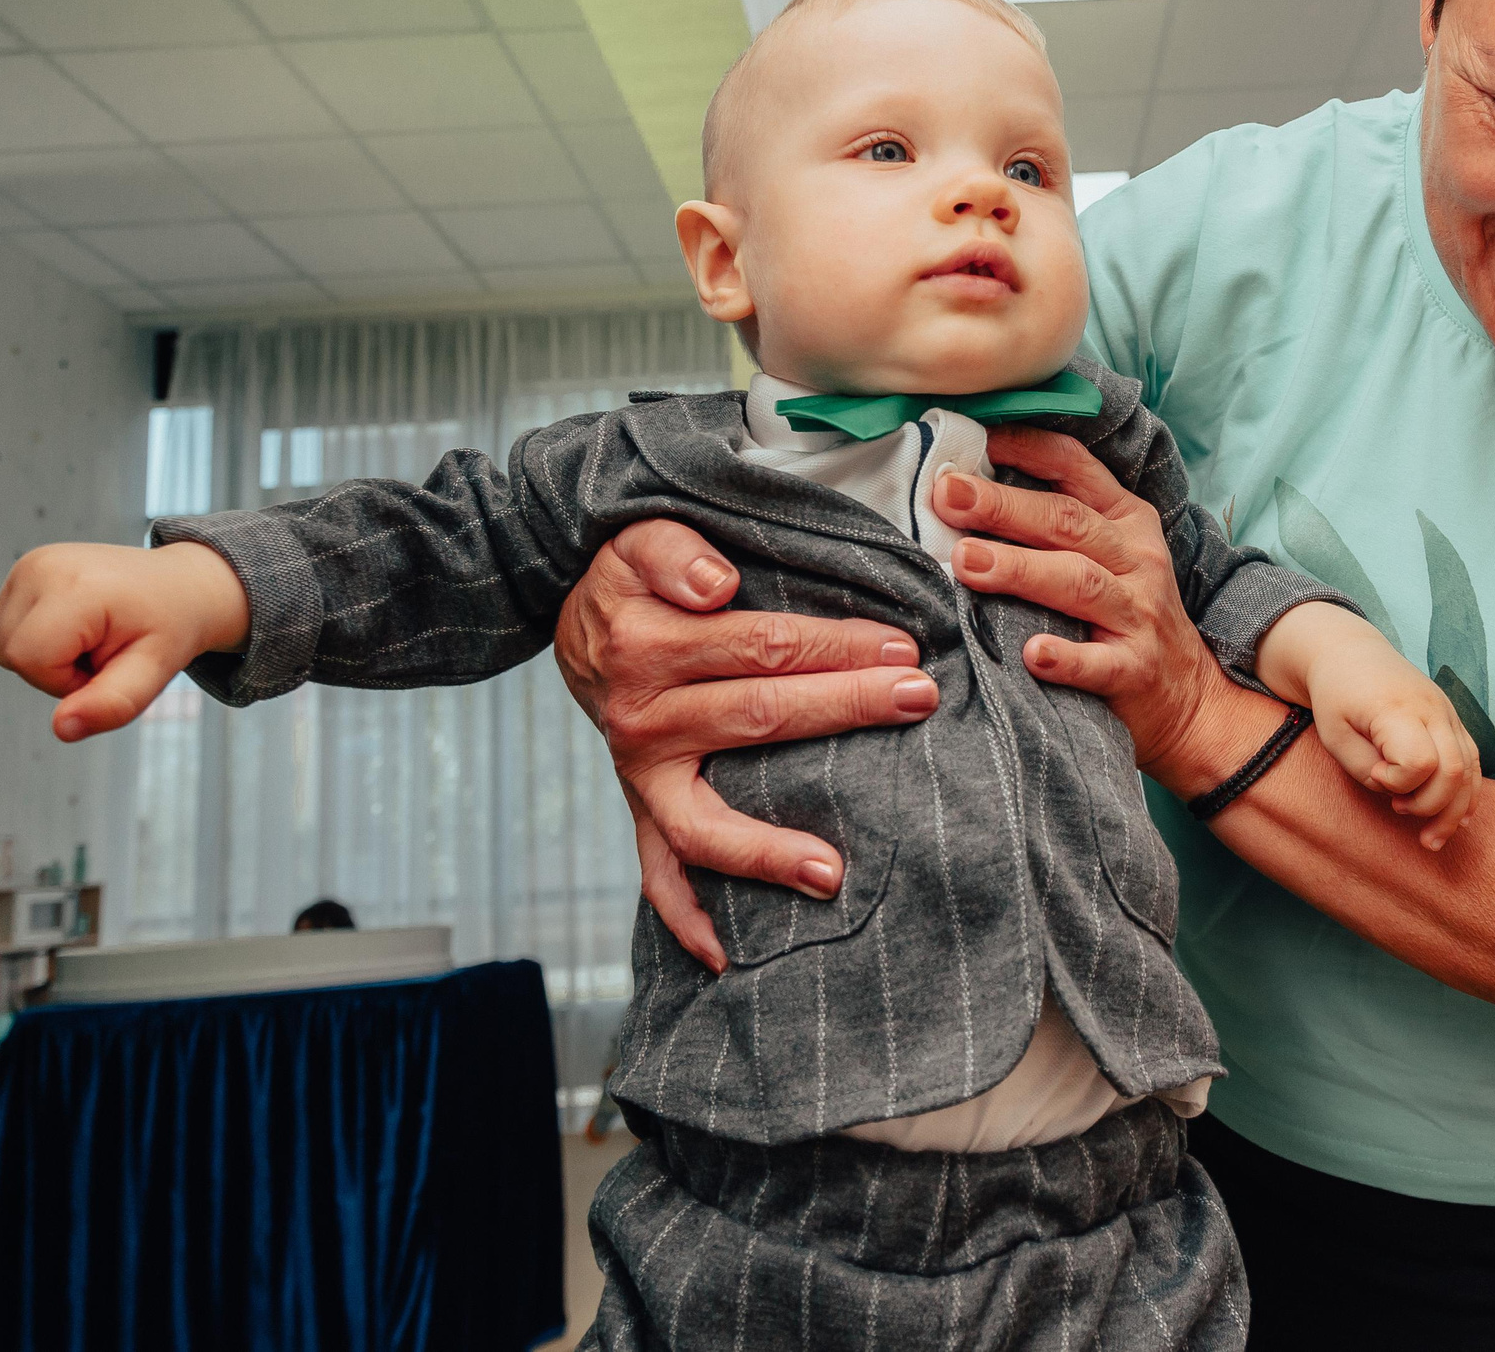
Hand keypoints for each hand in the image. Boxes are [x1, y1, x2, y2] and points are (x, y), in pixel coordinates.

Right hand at [0, 542, 250, 740]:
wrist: (180, 586)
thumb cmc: (169, 626)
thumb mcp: (155, 671)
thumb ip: (111, 705)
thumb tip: (62, 729)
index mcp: (75, 587)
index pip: (29, 659)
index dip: (65, 680)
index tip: (107, 664)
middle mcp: (41, 565)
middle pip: (10, 653)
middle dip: (54, 671)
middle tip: (104, 652)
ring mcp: (30, 563)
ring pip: (3, 642)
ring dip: (45, 656)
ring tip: (92, 639)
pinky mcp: (25, 568)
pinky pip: (7, 627)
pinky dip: (39, 639)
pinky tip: (77, 627)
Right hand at [552, 521, 940, 971]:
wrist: (577, 623)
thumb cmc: (632, 580)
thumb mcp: (640, 538)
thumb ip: (674, 551)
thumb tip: (717, 586)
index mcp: (649, 644)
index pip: (762, 646)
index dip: (834, 646)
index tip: (901, 648)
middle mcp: (642, 717)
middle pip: (759, 717)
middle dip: (846, 708)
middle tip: (918, 699)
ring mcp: (640, 776)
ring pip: (710, 822)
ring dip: (773, 850)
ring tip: (835, 872)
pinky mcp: (640, 811)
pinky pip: (657, 876)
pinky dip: (687, 920)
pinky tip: (728, 956)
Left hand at [934, 428, 1233, 779]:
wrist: (1190, 698)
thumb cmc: (1128, 617)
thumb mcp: (1111, 555)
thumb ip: (1057, 523)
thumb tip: (966, 486)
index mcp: (1126, 519)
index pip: (1073, 467)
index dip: (1023, 447)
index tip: (970, 437)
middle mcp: (1137, 558)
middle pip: (1066, 521)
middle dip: (1003, 505)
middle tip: (947, 494)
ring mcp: (1139, 614)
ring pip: (1078, 582)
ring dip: (1020, 569)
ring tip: (965, 561)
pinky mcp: (1136, 669)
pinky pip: (1098, 662)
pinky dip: (1065, 657)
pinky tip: (1031, 654)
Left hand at [1256, 602, 1480, 847]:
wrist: (1351, 653)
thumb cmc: (1336, 696)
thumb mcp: (1333, 735)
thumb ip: (1363, 770)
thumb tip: (1398, 792)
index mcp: (1397, 709)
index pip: (1419, 761)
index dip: (1398, 782)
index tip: (1375, 775)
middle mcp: (1432, 709)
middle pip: (1454, 771)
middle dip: (1431, 807)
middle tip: (1398, 810)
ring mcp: (1448, 712)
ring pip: (1471, 769)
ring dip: (1454, 811)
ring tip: (1431, 839)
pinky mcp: (1452, 719)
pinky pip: (1473, 761)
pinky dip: (1467, 793)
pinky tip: (1457, 819)